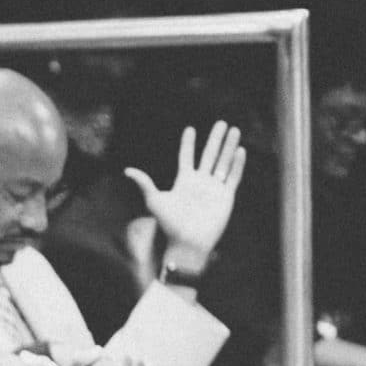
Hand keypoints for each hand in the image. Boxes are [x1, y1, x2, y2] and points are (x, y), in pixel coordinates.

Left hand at [124, 120, 246, 270]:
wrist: (187, 242)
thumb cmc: (169, 224)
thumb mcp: (154, 200)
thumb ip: (144, 183)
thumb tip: (126, 170)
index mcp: (184, 181)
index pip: (187, 157)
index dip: (188, 143)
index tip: (190, 128)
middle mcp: (200, 182)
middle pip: (209, 155)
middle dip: (215, 139)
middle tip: (221, 123)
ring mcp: (214, 188)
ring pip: (223, 162)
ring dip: (229, 146)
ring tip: (234, 130)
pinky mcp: (226, 197)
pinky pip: (234, 177)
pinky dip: (237, 164)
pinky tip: (240, 150)